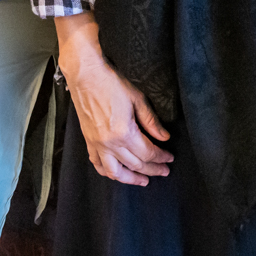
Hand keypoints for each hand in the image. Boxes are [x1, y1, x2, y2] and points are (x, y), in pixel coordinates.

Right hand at [64, 55, 173, 185]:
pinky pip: (97, 163)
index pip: (147, 152)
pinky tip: (117, 172)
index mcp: (124, 133)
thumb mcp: (137, 99)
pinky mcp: (88, 141)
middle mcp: (110, 143)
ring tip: (143, 180)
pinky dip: (108, 172)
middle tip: (163, 171)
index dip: (161, 157)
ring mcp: (97, 144)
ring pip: (114, 172)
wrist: (86, 76)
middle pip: (135, 164)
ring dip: (130, 179)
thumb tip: (164, 137)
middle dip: (152, 169)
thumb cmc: (112, 84)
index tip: (169, 159)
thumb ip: (151, 121)